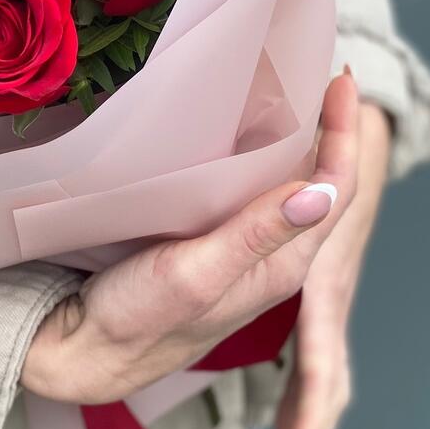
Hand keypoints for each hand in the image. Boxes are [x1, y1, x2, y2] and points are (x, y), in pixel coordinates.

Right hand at [22, 72, 359, 404]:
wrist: (85, 353)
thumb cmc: (137, 319)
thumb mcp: (196, 273)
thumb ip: (255, 234)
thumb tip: (321, 192)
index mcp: (281, 265)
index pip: (335, 191)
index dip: (344, 135)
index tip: (342, 80)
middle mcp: (271, 257)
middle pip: (319, 185)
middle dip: (327, 130)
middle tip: (317, 75)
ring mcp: (242, 253)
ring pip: (284, 188)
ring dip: (294, 142)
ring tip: (287, 92)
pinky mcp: (211, 247)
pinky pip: (250, 195)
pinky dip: (255, 158)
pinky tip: (237, 135)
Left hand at [270, 101, 391, 428]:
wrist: (359, 135)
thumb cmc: (328, 154)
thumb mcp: (314, 176)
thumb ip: (299, 191)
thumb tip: (316, 196)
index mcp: (324, 287)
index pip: (320, 370)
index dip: (308, 421)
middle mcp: (331, 300)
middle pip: (328, 384)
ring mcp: (328, 296)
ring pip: (325, 372)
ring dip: (308, 415)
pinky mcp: (319, 288)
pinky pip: (317, 349)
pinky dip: (305, 385)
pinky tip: (288, 401)